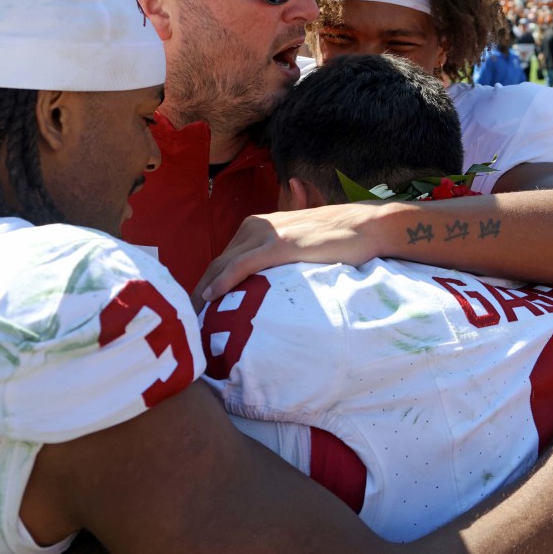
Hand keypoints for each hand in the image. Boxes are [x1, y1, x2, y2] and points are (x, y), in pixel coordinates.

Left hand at [194, 203, 382, 307]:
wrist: (364, 227)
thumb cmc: (335, 241)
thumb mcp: (296, 249)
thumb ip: (274, 262)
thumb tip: (262, 289)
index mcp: (254, 228)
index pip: (220, 262)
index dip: (204, 289)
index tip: (196, 316)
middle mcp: (254, 228)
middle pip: (214, 265)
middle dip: (197, 296)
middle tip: (187, 326)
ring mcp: (265, 235)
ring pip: (222, 266)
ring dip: (204, 294)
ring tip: (194, 322)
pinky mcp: (279, 244)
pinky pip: (243, 264)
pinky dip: (224, 281)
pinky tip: (211, 298)